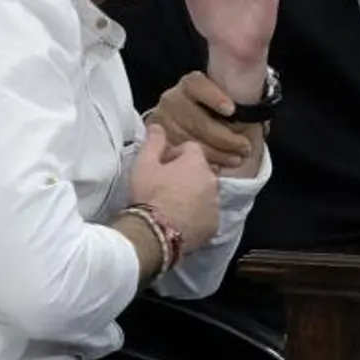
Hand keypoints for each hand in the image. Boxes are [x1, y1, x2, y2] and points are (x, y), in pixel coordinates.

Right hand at [128, 124, 219, 249]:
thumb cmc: (149, 194)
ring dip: (192, 195)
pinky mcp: (213, 225)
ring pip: (205, 193)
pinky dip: (197, 216)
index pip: (191, 148)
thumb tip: (158, 126)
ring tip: (171, 206)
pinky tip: (179, 221)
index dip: (174, 154)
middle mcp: (212, 181)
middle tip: (164, 187)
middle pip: (199, 171)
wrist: (155, 233)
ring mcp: (215, 205)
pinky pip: (206, 215)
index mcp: (196, 163)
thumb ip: (153, 141)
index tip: (162, 166)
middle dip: (185, 175)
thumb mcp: (144, 163)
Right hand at [149, 71, 254, 170]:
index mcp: (189, 84)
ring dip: (217, 153)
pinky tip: (218, 166)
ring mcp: (163, 122)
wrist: (183, 121)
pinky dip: (202, 162)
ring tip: (236, 159)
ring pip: (190, 141)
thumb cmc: (214, 110)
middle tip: (245, 147)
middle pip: (197, 120)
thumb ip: (236, 98)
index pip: (197, 85)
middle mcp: (172, 100)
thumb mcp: (223, 98)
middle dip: (225, 138)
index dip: (214, 97)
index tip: (232, 110)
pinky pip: (182, 156)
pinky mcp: (160, 142)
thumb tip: (258, 115)